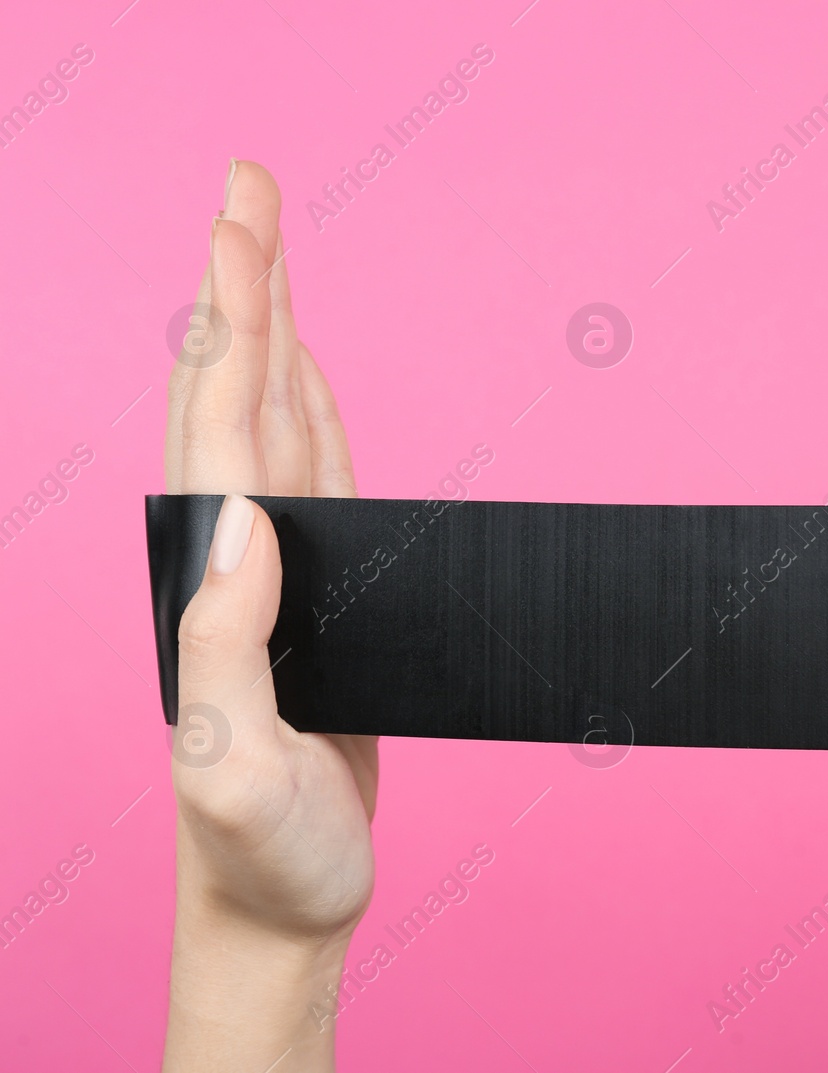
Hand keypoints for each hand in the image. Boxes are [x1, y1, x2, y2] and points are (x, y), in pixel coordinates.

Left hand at [162, 161, 373, 1072]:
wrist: (280, 899)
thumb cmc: (258, 849)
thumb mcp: (232, 763)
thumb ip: (225, 644)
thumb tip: (245, 518)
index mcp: (210, 579)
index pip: (222, 424)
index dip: (233, 317)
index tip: (241, 223)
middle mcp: (231, 555)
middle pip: (237, 389)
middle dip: (243, 282)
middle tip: (251, 185)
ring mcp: (272, 568)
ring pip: (273, 418)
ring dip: (273, 327)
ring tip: (272, 249)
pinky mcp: (316, 592)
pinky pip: (315, 474)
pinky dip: (312, 405)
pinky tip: (311, 372)